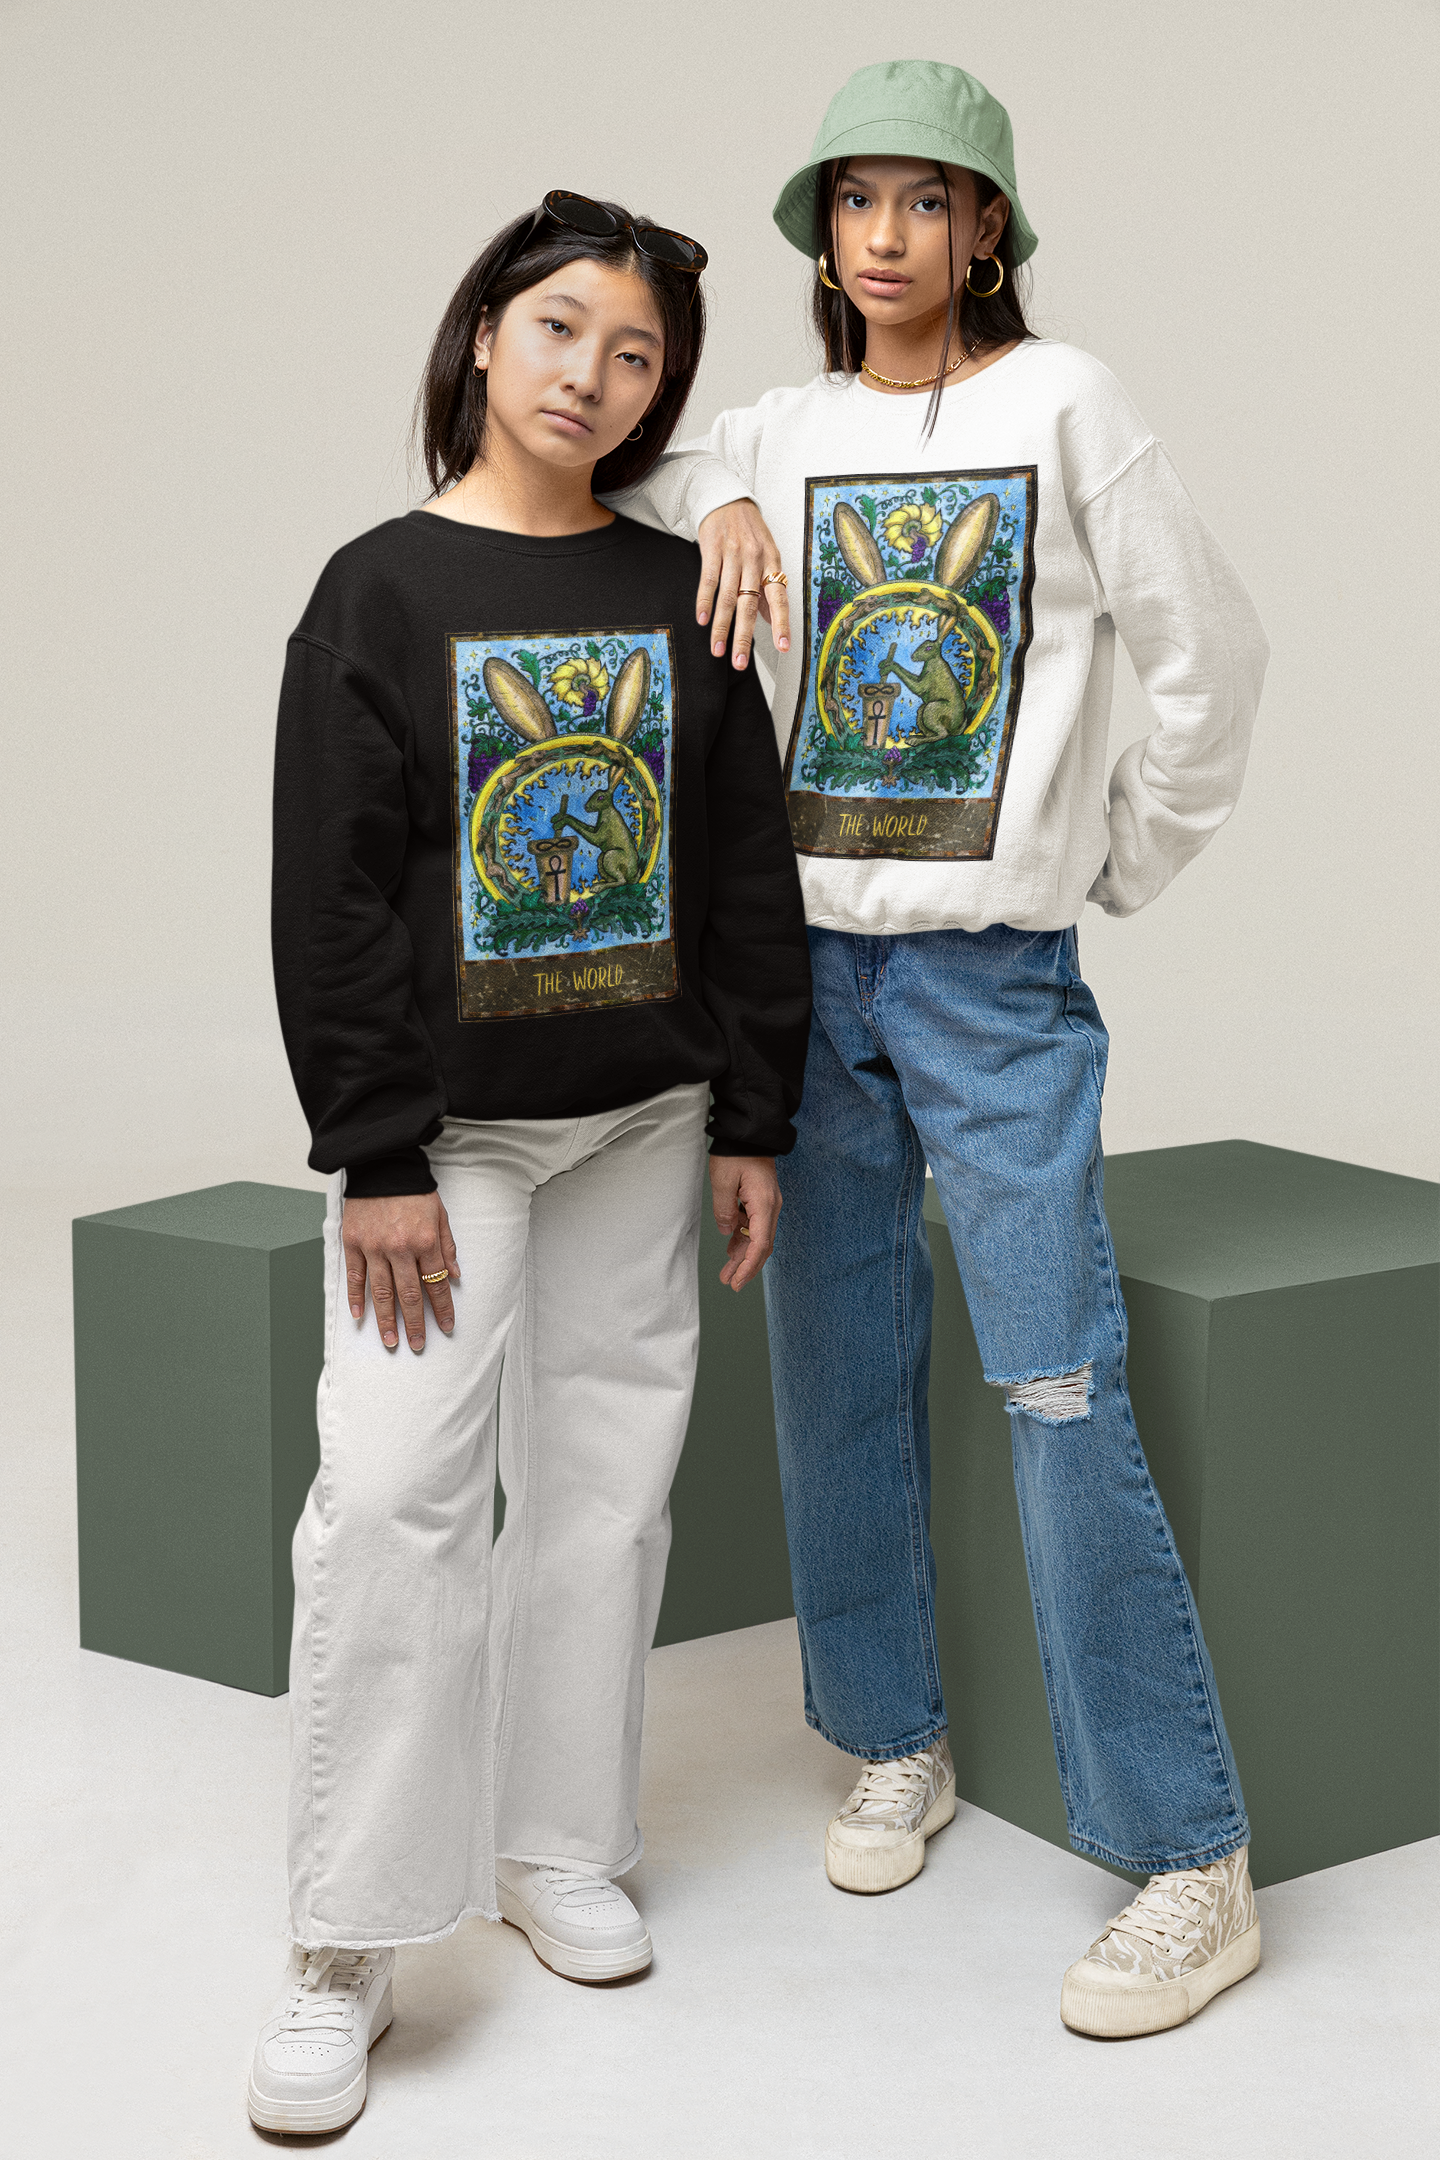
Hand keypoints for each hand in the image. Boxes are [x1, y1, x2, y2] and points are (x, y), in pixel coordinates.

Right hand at [342, 1192, 460, 1351]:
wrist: (384, 1165)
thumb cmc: (414, 1190)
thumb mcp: (440, 1215)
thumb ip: (447, 1247)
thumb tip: (455, 1276)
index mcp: (426, 1241)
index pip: (437, 1284)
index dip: (443, 1308)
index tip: (447, 1327)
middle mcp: (401, 1248)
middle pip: (410, 1295)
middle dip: (416, 1324)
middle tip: (417, 1344)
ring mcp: (374, 1247)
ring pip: (382, 1292)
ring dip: (387, 1320)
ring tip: (391, 1340)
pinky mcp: (354, 1242)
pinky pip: (356, 1276)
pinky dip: (357, 1298)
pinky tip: (360, 1316)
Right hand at [696, 501, 789, 671]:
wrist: (727, 498)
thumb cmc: (749, 531)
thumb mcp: (767, 556)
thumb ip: (768, 589)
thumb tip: (773, 622)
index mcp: (772, 563)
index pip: (779, 598)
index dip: (781, 624)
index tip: (783, 647)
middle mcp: (755, 559)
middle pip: (749, 605)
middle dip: (743, 637)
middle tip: (739, 662)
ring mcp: (733, 554)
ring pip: (727, 598)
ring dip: (721, 628)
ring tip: (717, 651)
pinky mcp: (712, 549)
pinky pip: (708, 580)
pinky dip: (704, 602)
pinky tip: (703, 621)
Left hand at [708, 1156, 780, 1291]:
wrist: (749, 1132)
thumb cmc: (736, 1152)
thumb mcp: (722, 1181)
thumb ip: (723, 1210)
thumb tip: (728, 1231)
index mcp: (764, 1204)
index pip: (760, 1244)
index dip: (748, 1266)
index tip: (736, 1281)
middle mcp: (771, 1207)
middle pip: (761, 1245)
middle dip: (746, 1267)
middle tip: (730, 1283)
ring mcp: (768, 1204)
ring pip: (757, 1237)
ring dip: (743, 1255)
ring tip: (727, 1272)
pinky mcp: (761, 1200)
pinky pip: (754, 1225)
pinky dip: (743, 1239)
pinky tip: (731, 1248)